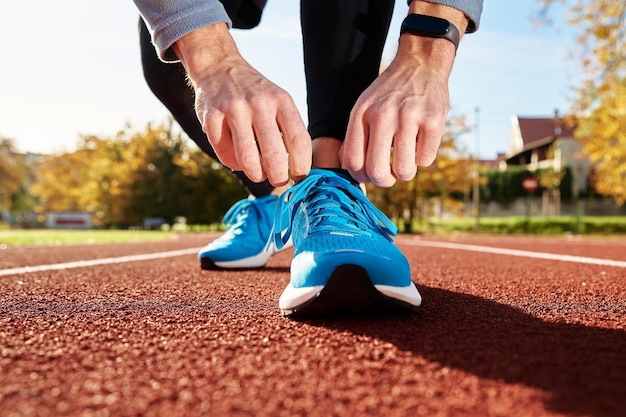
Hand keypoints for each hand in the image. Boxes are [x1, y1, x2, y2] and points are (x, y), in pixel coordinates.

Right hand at [173, 24, 310, 185]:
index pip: (299, 140)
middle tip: (278, 181)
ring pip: (247, 157)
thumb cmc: (256, 93)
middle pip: (274, 154)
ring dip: (255, 174)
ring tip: (258, 174)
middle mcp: (259, 103)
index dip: (302, 165)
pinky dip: (232, 163)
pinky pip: (224, 152)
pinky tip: (238, 161)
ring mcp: (233, 109)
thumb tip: (297, 168)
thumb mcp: (278, 101)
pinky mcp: (211, 116)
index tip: (299, 177)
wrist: (220, 67)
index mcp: (281, 100)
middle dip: (278, 176)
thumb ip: (288, 129)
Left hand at [341, 2, 467, 186]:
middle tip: (390, 176)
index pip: (353, 161)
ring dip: (405, 172)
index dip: (361, 177)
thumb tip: (350, 170)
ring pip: (404, 171)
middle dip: (384, 181)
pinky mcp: (434, 121)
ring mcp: (409, 117)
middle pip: (377, 172)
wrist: (421, 64)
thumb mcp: (364, 107)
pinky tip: (421, 142)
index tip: (369, 175)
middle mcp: (383, 115)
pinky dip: (424, 158)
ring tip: (406, 159)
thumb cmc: (389, 94)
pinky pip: (426, 160)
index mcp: (362, 114)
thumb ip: (356, 137)